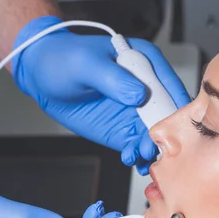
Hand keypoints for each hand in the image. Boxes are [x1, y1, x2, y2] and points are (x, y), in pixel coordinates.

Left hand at [12, 16, 189, 174]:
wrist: (43, 76)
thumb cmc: (64, 59)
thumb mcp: (86, 64)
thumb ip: (113, 78)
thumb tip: (138, 95)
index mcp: (145, 63)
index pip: (170, 85)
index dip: (175, 105)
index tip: (174, 124)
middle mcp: (147, 89)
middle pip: (167, 115)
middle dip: (164, 132)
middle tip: (153, 144)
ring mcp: (136, 112)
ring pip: (154, 134)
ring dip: (151, 147)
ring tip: (140, 155)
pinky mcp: (123, 129)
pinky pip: (137, 145)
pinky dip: (137, 154)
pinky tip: (131, 158)